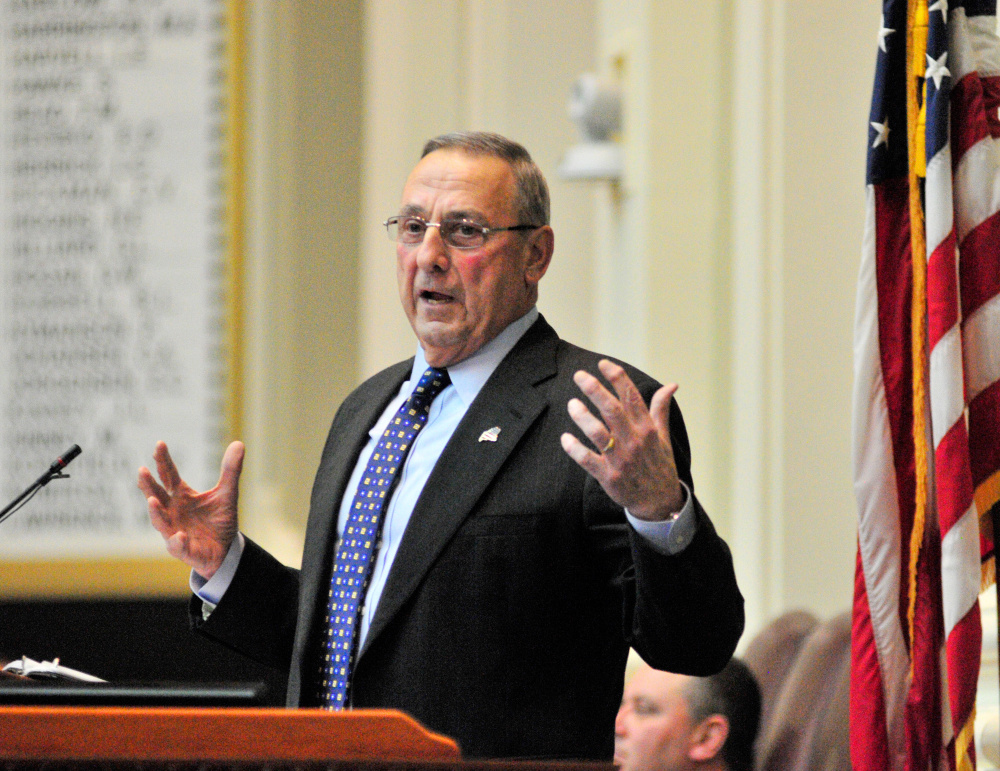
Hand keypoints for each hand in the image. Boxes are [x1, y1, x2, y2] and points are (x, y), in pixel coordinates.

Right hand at [137, 440, 243, 578]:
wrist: (225, 549)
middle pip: (157, 495)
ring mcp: (174, 530)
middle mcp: (172, 511)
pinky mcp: (184, 550)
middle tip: (142, 470)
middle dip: (148, 485)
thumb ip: (231, 471)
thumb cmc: (219, 520)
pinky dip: (177, 541)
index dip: (163, 460)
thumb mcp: (228, 493)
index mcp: (181, 495)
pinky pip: (178, 546)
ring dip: (155, 512)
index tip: (160, 444)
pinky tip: (179, 536)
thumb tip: (239, 443)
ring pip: (160, 522)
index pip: (169, 475)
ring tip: (152, 501)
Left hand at [560, 360, 682, 520]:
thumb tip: (671, 385)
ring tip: (572, 404)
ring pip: (598, 433)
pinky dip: (575, 449)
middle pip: (612, 410)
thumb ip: (660, 408)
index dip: (617, 378)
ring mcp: (620, 459)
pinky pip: (588, 460)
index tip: (603, 363)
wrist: (660, 501)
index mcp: (646, 428)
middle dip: (595, 390)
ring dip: (583, 417)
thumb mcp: (663, 435)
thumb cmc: (658, 463)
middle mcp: (634, 441)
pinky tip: (565, 438)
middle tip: (579, 376)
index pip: (631, 397)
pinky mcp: (608, 476)